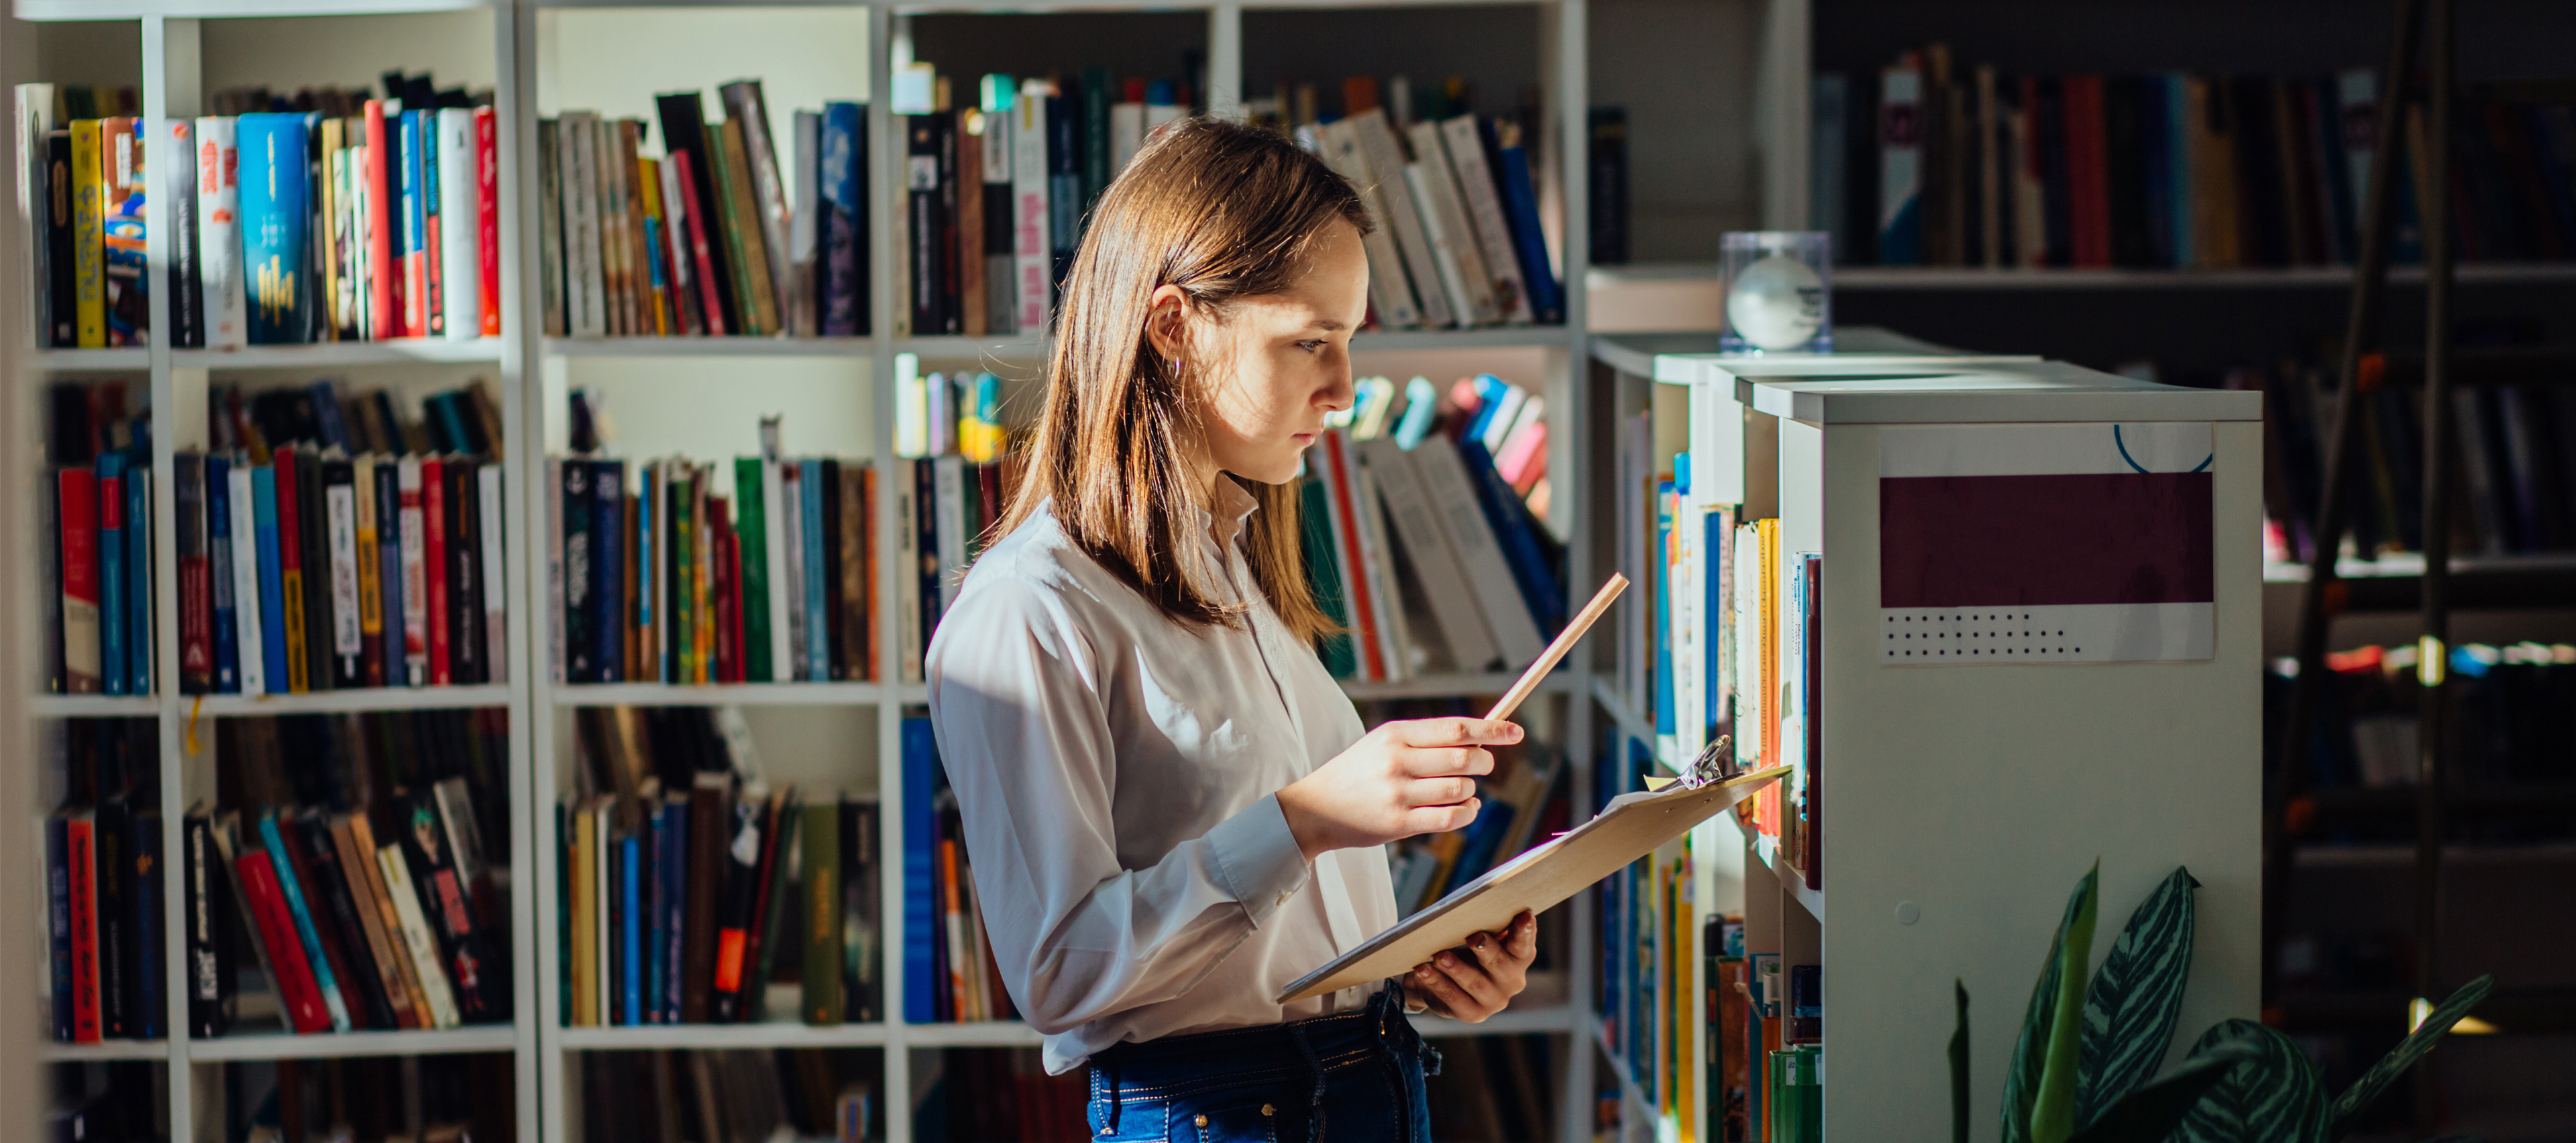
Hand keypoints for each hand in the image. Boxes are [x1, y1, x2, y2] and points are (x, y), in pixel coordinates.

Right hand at [1276, 717, 1520, 861]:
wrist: (1315, 808)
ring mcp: (1397, 793)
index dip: (1491, 730)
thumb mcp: (1383, 743)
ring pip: (1460, 790)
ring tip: (1465, 790)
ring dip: (1472, 791)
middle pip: (1464, 758)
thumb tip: (1479, 737)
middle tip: (1486, 764)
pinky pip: (1449, 818)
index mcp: (1395, 734)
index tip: (1515, 732)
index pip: (1455, 728)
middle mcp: (1396, 761)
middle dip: (1486, 762)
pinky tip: (1467, 808)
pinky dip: (1467, 813)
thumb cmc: (1358, 772)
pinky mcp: (1398, 823)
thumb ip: (1425, 739)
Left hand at [1410, 910, 1536, 1022]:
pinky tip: (1423, 970)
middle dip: (1486, 950)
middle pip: (1501, 964)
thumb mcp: (1476, 936)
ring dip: (1456, 969)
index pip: (1524, 944)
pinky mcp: (1473, 1014)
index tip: (1525, 915)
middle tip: (1472, 937)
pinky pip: (1453, 997)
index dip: (1525, 931)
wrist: (1442, 979)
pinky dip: (1437, 982)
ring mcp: (1494, 1000)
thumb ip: (1484, 926)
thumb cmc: (1465, 950)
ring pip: (1475, 983)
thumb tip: (1474, 909)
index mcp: (1518, 957)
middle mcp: (1512, 981)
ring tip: (1440, 956)